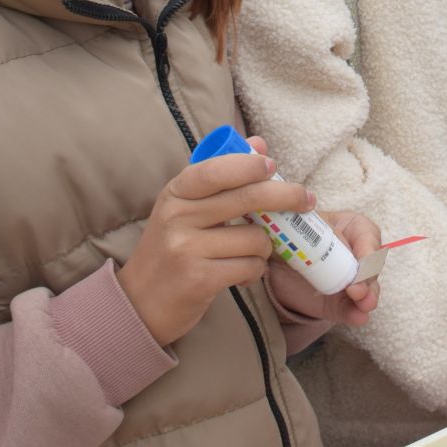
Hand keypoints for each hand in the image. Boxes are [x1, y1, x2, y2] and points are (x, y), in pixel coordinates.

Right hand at [115, 137, 313, 348]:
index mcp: (176, 193)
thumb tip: (258, 144)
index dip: (249, 165)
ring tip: (252, 253)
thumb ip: (221, 175)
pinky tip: (243, 273)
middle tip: (306, 200)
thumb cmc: (171, 247)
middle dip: (286, 196)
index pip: (217, 169)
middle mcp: (178, 217)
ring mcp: (187, 249)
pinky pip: (249, 267)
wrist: (140, 302)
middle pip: (247, 198)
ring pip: (255, 238)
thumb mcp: (185, 207)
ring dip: (264, 247)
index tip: (273, 166)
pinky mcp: (199, 279)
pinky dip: (254, 271)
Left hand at [266, 209, 382, 327]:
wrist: (272, 263)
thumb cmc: (288, 236)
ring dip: (368, 297)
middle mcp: (354, 256)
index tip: (363, 260)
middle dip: (368, 278)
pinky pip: (349, 310)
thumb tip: (311, 238)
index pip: (367, 235)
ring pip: (367, 291)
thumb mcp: (295, 227)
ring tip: (364, 304)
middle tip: (357, 290)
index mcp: (349, 228)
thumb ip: (305, 231)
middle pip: (371, 266)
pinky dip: (355, 314)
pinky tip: (358, 317)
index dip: (368, 248)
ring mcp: (348, 283)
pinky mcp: (337, 305)